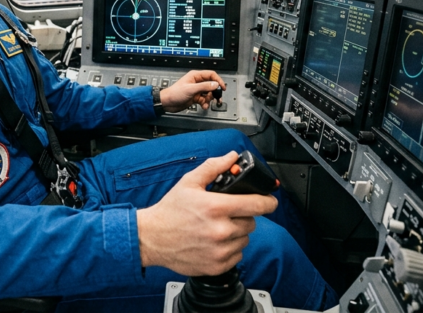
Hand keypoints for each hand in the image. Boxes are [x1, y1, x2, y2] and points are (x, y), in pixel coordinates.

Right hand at [136, 152, 277, 275]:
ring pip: (245, 239)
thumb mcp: (189, 182)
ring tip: (216, 228)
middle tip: (225, 214)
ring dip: (236, 233)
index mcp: (216, 207)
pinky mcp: (217, 265)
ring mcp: (220, 250)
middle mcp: (221, 230)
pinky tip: (214, 242)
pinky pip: (237, 255)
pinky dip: (229, 249)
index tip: (270, 201)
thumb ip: (213, 167)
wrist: (151, 238)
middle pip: (251, 222)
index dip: (268, 201)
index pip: (257, 204)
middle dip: (242, 216)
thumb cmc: (169, 211)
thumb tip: (231, 157)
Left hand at [160, 70, 225, 111]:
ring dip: (209, 99)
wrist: (167, 103)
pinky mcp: (195, 97)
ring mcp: (196, 90)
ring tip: (206, 102)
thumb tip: (215, 84)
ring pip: (209, 93)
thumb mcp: (191, 89)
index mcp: (196, 76)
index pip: (211, 75)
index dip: (218, 80)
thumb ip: (204, 86)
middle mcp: (197, 82)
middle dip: (214, 92)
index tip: (222, 87)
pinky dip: (205, 103)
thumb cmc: (175, 93)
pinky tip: (203, 106)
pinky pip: (204, 99)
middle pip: (211, 85)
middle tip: (217, 98)